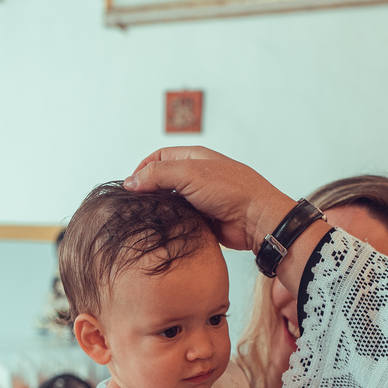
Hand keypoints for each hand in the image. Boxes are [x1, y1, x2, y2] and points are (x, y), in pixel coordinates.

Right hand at [125, 147, 294, 252]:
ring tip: (147, 218)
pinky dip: (172, 223)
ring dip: (160, 209)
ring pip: (171, 202)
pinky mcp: (204, 219)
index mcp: (194, 158)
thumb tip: (130, 181)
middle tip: (135, 204)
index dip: (142, 168)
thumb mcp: (189, 174)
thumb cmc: (231, 191)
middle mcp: (197, 176)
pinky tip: (164, 230)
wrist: (256, 220)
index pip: (159, 157)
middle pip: (163, 180)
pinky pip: (181, 220)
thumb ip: (157, 175)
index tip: (131, 185)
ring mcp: (201, 198)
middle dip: (149, 190)